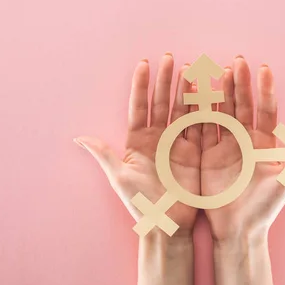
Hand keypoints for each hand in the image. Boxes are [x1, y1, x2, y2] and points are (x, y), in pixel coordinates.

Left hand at [75, 53, 201, 237]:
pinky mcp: (195, 151)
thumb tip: (78, 138)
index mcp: (137, 140)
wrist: (167, 225)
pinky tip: (206, 92)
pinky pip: (199, 126)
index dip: (140, 85)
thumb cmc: (140, 204)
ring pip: (181, 110)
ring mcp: (177, 143)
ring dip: (185, 90)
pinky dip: (203, 109)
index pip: (139, 106)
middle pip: (161, 102)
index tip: (143, 63)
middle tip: (169, 59)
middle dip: (164, 80)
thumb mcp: (119, 178)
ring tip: (188, 69)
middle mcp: (158, 137)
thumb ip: (104, 154)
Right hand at [201, 56, 284, 241]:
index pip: (265, 109)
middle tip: (236, 62)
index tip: (263, 68)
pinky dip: (198, 112)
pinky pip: (202, 128)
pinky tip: (195, 94)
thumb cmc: (265, 207)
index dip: (264, 89)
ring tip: (212, 71)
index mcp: (265, 143)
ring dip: (218, 93)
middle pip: (242, 105)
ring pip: (221, 112)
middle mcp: (244, 140)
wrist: (237, 229)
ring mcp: (224, 146)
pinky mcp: (206, 154)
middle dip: (239, 84)